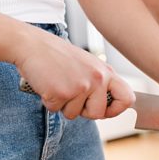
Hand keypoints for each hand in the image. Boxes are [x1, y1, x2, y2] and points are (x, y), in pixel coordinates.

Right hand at [14, 30, 134, 120]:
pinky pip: (56, 110)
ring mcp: (80, 86)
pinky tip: (47, 85)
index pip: (127, 98)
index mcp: (105, 71)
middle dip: (82, 111)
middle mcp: (97, 78)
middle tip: (71, 96)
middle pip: (98, 113)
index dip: (116, 110)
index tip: (105, 111)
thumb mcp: (87, 64)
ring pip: (74, 114)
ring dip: (63, 105)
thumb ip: (99, 81)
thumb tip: (106, 107)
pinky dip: (49, 101)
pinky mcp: (62, 93)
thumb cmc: (57, 55)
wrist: (31, 45)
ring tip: (57, 84)